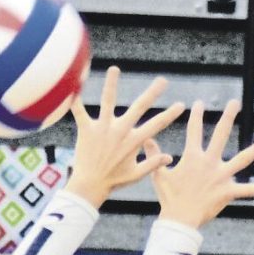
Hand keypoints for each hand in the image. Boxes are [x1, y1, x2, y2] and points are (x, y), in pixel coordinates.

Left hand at [64, 66, 185, 207]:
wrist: (90, 186)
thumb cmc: (114, 181)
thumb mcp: (137, 174)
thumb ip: (153, 163)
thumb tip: (170, 157)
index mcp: (133, 141)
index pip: (157, 125)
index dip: (170, 115)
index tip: (181, 105)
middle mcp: (120, 131)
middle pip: (139, 108)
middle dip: (152, 93)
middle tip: (163, 81)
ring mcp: (103, 129)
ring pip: (108, 102)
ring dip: (111, 84)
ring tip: (115, 69)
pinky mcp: (86, 130)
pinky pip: (79, 112)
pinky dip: (75, 100)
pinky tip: (72, 85)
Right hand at [146, 99, 253, 228]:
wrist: (179, 219)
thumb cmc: (169, 198)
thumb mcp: (158, 175)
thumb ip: (154, 155)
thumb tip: (146, 139)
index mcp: (192, 157)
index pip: (194, 130)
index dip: (196, 115)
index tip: (199, 103)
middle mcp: (209, 163)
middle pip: (220, 135)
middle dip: (227, 117)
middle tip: (235, 102)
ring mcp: (220, 177)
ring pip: (242, 159)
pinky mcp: (227, 192)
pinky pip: (246, 190)